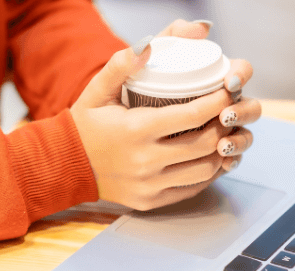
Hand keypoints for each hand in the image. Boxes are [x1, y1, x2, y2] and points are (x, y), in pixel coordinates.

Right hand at [71, 20, 259, 210]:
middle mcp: (145, 161)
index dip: (217, 103)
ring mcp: (149, 185)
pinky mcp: (151, 201)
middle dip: (225, 127)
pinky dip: (208, 174)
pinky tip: (211, 158)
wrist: (64, 166)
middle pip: (205, 145)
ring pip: (204, 170)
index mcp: (136, 129)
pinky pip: (192, 189)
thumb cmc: (86, 125)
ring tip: (224, 135)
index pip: (192, 115)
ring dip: (221, 152)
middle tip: (230, 114)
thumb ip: (121, 65)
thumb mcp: (98, 91)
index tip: (227, 92)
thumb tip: (148, 45)